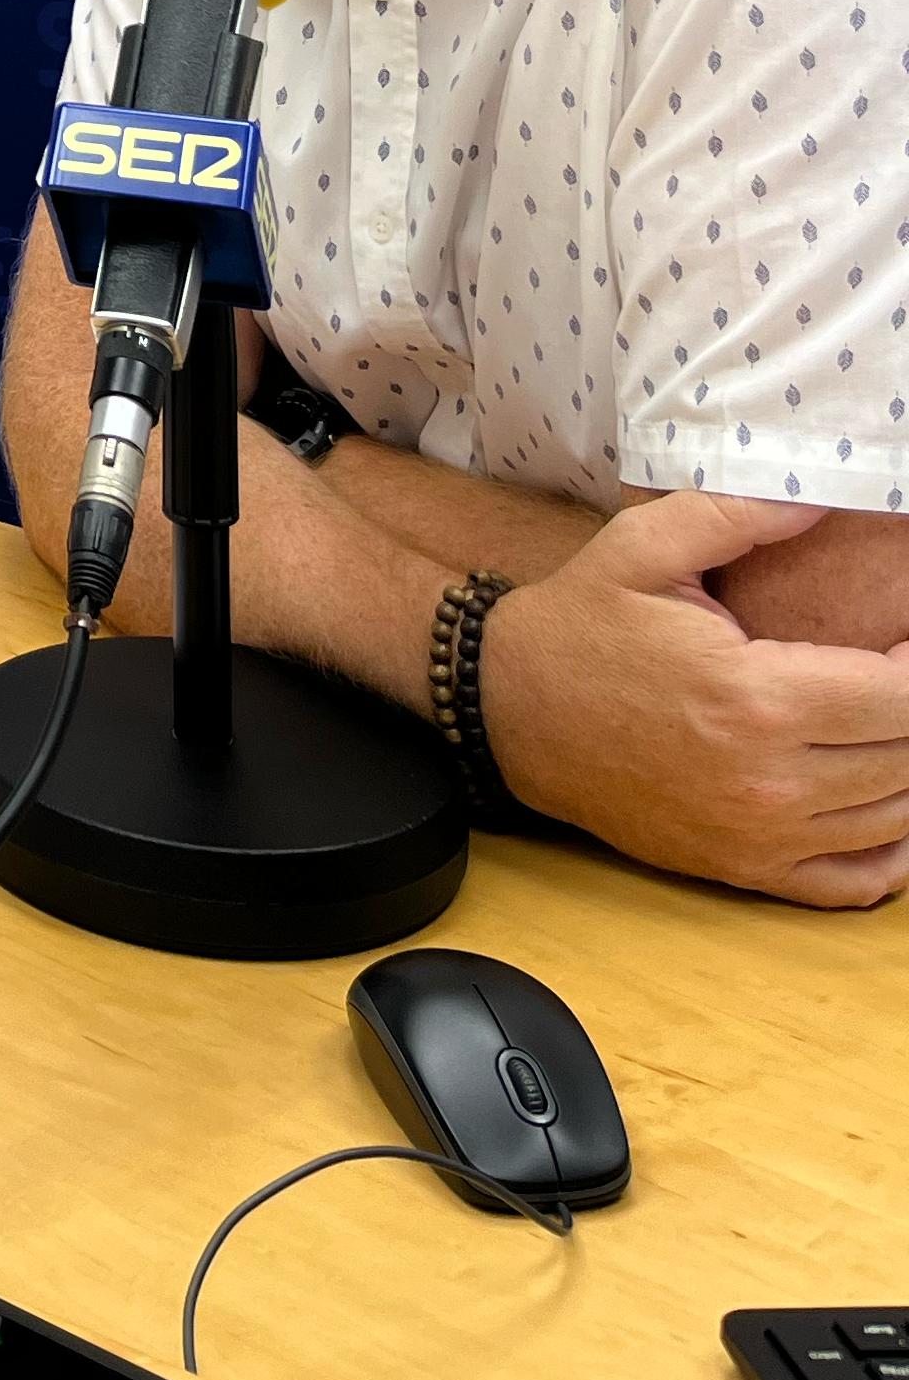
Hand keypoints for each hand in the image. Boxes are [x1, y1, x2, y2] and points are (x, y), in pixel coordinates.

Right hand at [482, 492, 908, 906]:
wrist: (511, 713)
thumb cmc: (581, 625)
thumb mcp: (641, 547)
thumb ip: (735, 515)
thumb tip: (821, 497)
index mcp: (753, 698)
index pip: (897, 696)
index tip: (908, 633)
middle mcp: (767, 780)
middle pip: (906, 758)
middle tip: (899, 670)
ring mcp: (758, 835)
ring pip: (892, 820)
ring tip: (891, 720)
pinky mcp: (743, 868)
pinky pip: (853, 882)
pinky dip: (894, 855)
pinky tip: (894, 808)